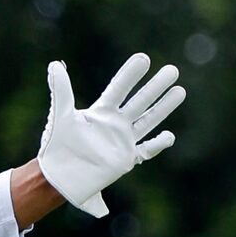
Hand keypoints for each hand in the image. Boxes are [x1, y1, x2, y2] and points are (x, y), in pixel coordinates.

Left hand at [36, 53, 184, 217]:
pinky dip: (158, 144)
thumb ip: (61, 91)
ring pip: (148, 120)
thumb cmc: (56, 147)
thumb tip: (54, 64)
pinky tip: (170, 135)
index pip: (119, 89)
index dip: (130, 74)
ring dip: (164, 107)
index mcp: (100, 112)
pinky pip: (146, 150)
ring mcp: (122, 141)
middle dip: (156, 87)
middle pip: (140, 101)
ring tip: (180, 90)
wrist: (57, 177)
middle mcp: (114, 124)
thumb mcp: (61, 116)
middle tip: (173, 70)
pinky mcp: (125, 159)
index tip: (143, 58)